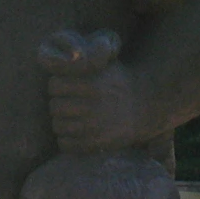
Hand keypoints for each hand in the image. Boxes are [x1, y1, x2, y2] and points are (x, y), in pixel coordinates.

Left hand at [41, 31, 144, 152]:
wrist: (145, 107)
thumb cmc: (118, 82)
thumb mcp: (106, 64)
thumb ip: (86, 58)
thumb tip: (69, 54)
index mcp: (92, 83)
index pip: (54, 85)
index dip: (57, 86)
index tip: (65, 88)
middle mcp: (92, 105)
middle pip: (54, 107)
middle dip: (59, 105)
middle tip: (69, 104)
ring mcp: (94, 126)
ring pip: (58, 126)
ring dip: (62, 123)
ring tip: (72, 119)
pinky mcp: (95, 143)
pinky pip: (66, 144)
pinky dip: (67, 140)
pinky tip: (76, 133)